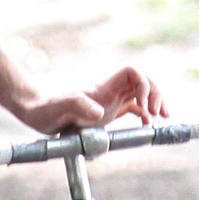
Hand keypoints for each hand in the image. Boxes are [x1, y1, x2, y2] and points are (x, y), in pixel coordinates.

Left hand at [12, 64, 166, 136]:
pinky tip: (147, 126)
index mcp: (102, 88)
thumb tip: (99, 112)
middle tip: (160, 113)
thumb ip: (78, 106)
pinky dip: (143, 115)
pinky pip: (131, 109)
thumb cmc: (45, 109)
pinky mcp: (105, 114)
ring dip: (155, 103)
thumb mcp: (60, 108)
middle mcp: (109, 92)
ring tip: (163, 117)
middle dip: (156, 94)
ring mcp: (108, 102)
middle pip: (142, 83)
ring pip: (140, 95)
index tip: (144, 105)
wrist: (34, 113)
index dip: (144, 85)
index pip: (133, 73)